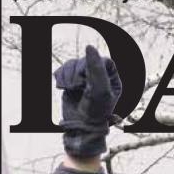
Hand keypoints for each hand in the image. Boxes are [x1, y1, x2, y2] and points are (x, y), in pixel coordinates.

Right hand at [55, 43, 122, 159]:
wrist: (79, 127)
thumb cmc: (94, 112)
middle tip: (77, 86)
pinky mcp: (72, 81)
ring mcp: (85, 79)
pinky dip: (61, 77)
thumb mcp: (99, 90)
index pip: (104, 61)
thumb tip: (90, 47)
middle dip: (78, 71)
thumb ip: (96, 68)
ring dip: (68, 75)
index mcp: (112, 80)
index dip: (94, 66)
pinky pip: (64, 69)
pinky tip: (62, 87)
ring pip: (73, 64)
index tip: (89, 78)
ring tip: (68, 88)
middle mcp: (100, 78)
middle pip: (86, 60)